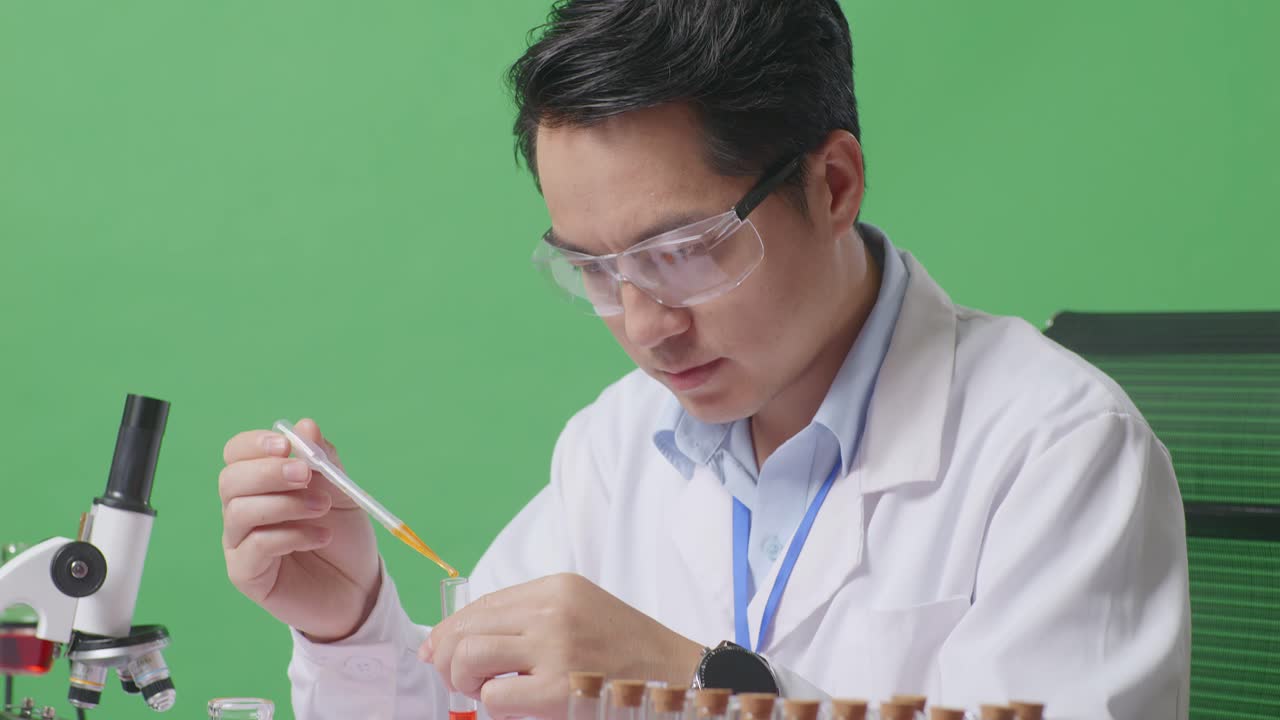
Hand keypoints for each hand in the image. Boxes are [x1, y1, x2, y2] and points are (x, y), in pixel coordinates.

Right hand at [219, 418, 380, 641]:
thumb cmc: (345, 538)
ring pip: (239, 511)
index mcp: (262, 484)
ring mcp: (240, 543)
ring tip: (323, 509)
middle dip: (268, 472)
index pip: (237, 453)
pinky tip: (319, 538)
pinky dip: (290, 536)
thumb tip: (306, 426)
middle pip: (230, 480)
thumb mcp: (343, 492)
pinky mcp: (246, 574)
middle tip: (306, 476)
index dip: (255, 444)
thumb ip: (324, 461)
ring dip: (284, 504)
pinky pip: (253, 547)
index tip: (286, 446)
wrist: (359, 587)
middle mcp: (244, 510)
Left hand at [422, 574, 704, 719]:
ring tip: (483, 691)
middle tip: (458, 680)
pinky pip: (494, 695)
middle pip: (467, 628)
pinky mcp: (560, 688)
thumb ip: (531, 617)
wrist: (681, 677)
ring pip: (470, 656)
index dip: (450, 630)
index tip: (437, 650)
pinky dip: (492, 704)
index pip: (482, 604)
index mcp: (557, 587)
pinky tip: (512, 705)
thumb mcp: (582, 612)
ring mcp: (556, 648)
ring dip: (464, 680)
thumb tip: (458, 639)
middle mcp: (553, 610)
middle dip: (448, 657)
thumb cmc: (630, 653)